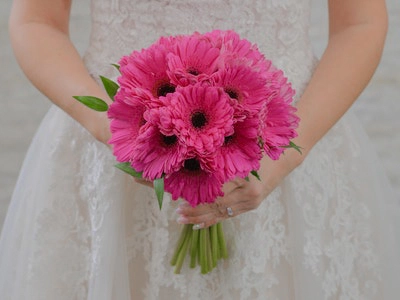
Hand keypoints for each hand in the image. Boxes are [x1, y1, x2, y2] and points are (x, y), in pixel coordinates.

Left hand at [175, 149, 302, 228]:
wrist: (284, 158)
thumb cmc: (260, 150)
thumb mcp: (239, 154)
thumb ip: (221, 163)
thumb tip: (193, 170)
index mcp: (246, 180)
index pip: (216, 194)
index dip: (198, 198)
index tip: (181, 199)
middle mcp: (249, 195)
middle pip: (217, 206)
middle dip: (196, 211)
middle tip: (178, 214)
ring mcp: (251, 203)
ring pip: (222, 213)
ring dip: (202, 218)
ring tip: (184, 220)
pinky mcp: (251, 206)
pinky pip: (229, 215)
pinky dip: (214, 219)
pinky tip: (200, 224)